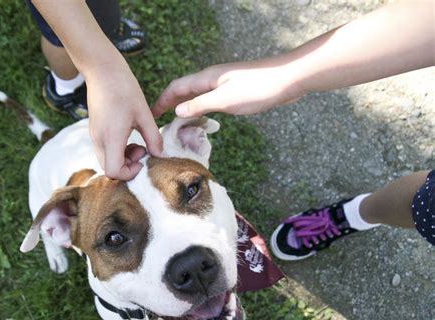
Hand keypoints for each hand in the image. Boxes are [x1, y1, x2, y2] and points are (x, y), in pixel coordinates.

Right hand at [86, 60, 162, 179]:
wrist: (102, 70)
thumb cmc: (124, 88)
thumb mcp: (144, 114)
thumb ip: (153, 137)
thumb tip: (160, 155)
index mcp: (111, 138)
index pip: (113, 172)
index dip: (129, 173)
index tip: (142, 159)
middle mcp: (99, 140)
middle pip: (109, 169)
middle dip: (127, 166)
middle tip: (142, 150)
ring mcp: (94, 136)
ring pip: (106, 160)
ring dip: (123, 158)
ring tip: (137, 142)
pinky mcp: (94, 130)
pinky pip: (104, 150)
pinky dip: (117, 150)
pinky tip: (128, 136)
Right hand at [152, 59, 305, 118]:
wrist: (288, 79)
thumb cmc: (258, 88)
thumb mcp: (225, 100)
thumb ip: (200, 105)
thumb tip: (178, 110)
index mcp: (207, 78)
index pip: (176, 87)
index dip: (162, 100)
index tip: (151, 114)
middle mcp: (212, 79)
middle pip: (184, 90)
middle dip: (170, 103)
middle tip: (160, 120)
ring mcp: (223, 84)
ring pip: (197, 95)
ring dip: (185, 106)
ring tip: (177, 121)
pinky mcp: (234, 90)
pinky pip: (210, 99)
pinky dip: (201, 108)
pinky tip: (203, 117)